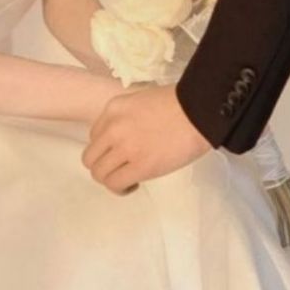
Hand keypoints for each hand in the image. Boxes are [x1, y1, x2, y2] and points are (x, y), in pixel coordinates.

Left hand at [82, 83, 212, 193]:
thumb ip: (126, 117)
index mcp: (113, 109)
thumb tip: (124, 138)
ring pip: (99, 174)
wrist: (199, 111)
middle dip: (104, 165)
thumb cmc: (178, 104)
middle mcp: (113, 128)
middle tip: (121, 168)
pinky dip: (122, 189)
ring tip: (129, 178)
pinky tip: (135, 184)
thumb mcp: (141, 101)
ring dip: (111, 179)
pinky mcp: (140, 167)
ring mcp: (125, 148)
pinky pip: (115, 184)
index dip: (106, 148)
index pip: (94, 136)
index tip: (121, 153)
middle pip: (91, 157)